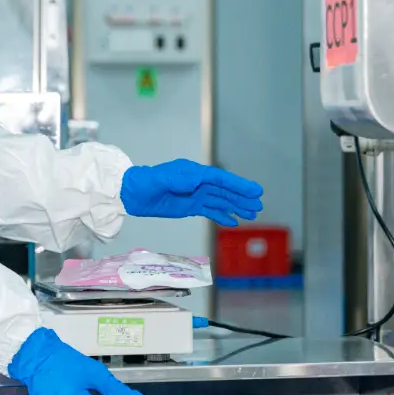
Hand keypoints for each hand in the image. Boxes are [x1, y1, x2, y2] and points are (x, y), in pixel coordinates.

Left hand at [120, 159, 263, 226]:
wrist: (134, 194)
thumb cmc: (147, 183)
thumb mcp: (162, 179)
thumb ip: (180, 179)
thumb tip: (199, 179)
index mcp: (194, 173)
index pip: (221, 179)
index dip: (238, 184)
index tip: (254, 191)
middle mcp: (199, 183)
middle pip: (225, 190)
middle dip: (242, 197)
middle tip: (259, 205)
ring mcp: (196, 195)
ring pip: (221, 201)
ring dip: (236, 207)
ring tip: (252, 214)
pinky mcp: (191, 206)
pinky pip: (211, 210)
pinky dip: (223, 215)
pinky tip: (234, 221)